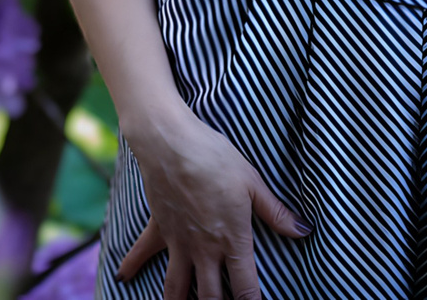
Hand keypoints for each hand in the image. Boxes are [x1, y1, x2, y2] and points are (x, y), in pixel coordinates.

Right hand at [116, 110, 305, 299]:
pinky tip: (124, 279)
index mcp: (232, 240)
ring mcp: (178, 242)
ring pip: (176, 287)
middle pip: (210, 297)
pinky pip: (142, 252)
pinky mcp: (158, 228)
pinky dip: (131, 266)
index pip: (245, 288)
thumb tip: (302, 230)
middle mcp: (204, 249)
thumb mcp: (252, 182)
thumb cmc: (214, 157)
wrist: (170, 142)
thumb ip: (275, 212)